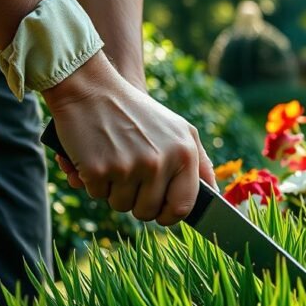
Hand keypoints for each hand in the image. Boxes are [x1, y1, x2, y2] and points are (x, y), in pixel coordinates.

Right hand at [43, 54, 215, 225]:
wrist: (91, 89)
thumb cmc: (138, 113)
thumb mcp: (180, 130)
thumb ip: (200, 162)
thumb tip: (215, 193)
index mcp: (184, 155)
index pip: (183, 206)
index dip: (170, 215)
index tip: (161, 213)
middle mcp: (159, 163)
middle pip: (148, 211)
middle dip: (137, 203)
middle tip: (131, 179)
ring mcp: (128, 167)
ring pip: (121, 206)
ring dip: (115, 192)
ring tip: (115, 163)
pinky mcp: (99, 170)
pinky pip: (98, 195)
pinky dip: (95, 183)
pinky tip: (97, 158)